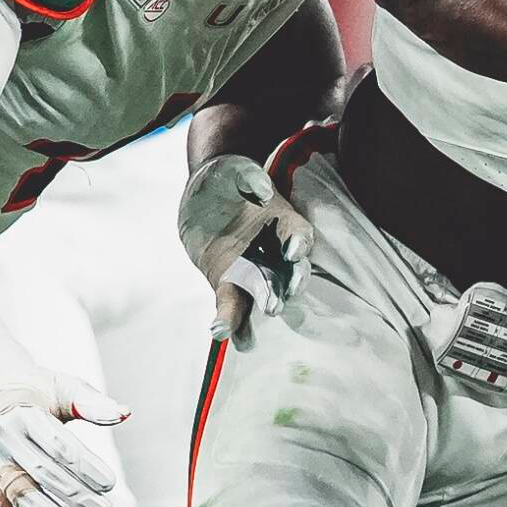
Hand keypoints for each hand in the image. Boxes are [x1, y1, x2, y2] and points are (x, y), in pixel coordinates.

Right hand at [0, 293, 125, 506]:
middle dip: (75, 495)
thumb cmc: (37, 392)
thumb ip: (92, 403)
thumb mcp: (64, 388)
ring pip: (19, 493)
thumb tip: (125, 414)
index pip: (59, 446)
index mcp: (27, 416)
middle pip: (43, 473)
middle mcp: (5, 441)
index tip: (110, 484)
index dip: (84, 466)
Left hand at [179, 153, 315, 342]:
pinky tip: (220, 333)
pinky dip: (227, 320)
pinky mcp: (228, 283)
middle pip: (288, 273)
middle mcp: (275, 252)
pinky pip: (231, 304)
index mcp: (284, 221)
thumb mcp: (235, 170)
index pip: (299, 234)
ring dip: (257, 313)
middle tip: (276, 304)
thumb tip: (260, 189)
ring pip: (264, 295)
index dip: (299, 243)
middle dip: (284, 290)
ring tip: (249, 336)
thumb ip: (248, 177)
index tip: (294, 252)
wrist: (207, 194)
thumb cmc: (228, 177)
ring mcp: (253, 270)